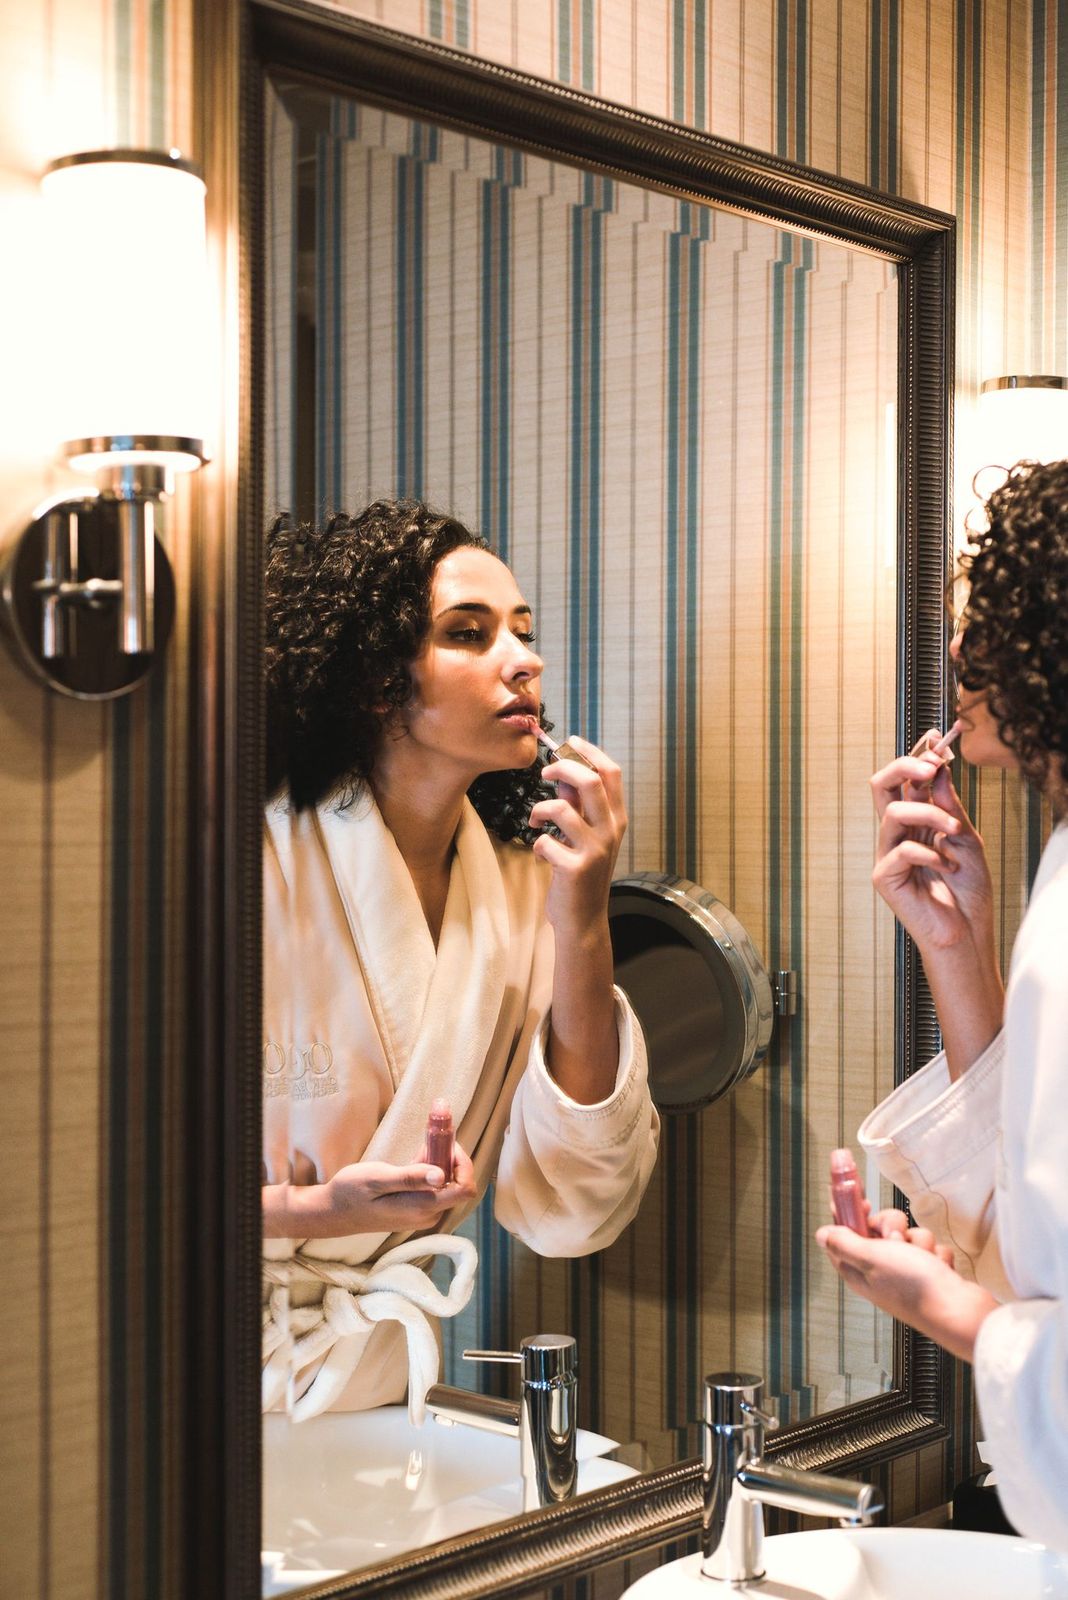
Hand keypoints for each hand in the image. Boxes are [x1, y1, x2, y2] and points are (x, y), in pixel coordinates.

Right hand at [275, 1144, 477, 1237]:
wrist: (332, 1211)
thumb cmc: (351, 1192)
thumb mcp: (377, 1178)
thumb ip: (410, 1178)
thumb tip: (441, 1175)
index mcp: (422, 1208)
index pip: (465, 1188)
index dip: (463, 1163)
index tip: (446, 1141)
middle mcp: (428, 1215)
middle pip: (458, 1184)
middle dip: (451, 1156)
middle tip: (435, 1132)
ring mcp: (422, 1214)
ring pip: (447, 1184)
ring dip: (440, 1160)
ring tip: (426, 1140)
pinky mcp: (416, 1209)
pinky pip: (434, 1187)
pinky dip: (431, 1168)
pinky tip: (419, 1154)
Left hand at [529, 736, 626, 935]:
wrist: (583, 919)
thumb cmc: (582, 873)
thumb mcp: (585, 835)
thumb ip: (578, 804)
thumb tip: (564, 771)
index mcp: (616, 819)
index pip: (610, 773)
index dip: (589, 752)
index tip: (569, 744)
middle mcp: (610, 831)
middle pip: (589, 781)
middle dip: (562, 768)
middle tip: (544, 774)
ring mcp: (595, 850)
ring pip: (561, 808)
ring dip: (539, 810)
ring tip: (536, 822)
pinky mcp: (575, 869)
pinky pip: (546, 841)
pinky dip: (537, 844)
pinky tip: (541, 855)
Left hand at [816, 1221, 996, 1361]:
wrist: (959, 1311)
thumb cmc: (915, 1287)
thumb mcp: (871, 1258)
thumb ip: (845, 1243)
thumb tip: (822, 1234)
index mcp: (858, 1269)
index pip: (843, 1232)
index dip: (848, 1211)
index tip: (856, 1194)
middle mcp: (879, 1270)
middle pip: (878, 1227)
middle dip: (892, 1226)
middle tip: (897, 1238)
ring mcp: (905, 1271)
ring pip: (907, 1233)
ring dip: (918, 1241)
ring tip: (923, 1259)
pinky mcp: (928, 1271)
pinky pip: (928, 1246)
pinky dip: (935, 1254)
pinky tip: (938, 1268)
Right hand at [870, 749, 993, 953]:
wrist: (966, 932)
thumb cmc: (966, 890)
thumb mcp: (967, 838)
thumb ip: (950, 805)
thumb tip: (939, 768)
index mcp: (916, 820)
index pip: (906, 779)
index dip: (918, 756)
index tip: (938, 740)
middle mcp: (897, 833)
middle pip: (881, 784)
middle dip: (905, 767)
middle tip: (931, 768)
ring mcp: (887, 853)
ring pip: (893, 812)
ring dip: (931, 815)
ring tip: (955, 833)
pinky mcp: (884, 877)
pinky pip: (901, 850)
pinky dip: (931, 854)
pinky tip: (947, 867)